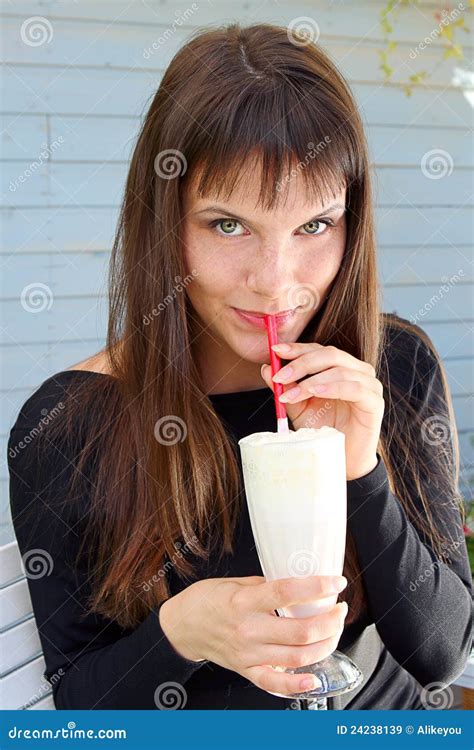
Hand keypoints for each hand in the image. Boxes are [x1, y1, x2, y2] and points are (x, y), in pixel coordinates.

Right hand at [158, 574, 347, 695]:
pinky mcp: (246, 670)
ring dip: (325, 644)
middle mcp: (248, 630)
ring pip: (297, 657)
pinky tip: (314, 677)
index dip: (317, 587)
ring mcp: (248, 654)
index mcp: (244, 601)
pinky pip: (275, 684)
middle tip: (339, 608)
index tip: (336, 582)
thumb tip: (296, 584)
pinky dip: (298, 684)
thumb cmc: (206, 600)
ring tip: (333, 630)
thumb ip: (266, 584)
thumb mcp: (234, 581)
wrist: (182, 626)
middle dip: (330, 620)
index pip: (287, 592)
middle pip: (300, 631)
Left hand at [260, 342, 384, 479]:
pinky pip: (354, 388)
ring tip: (292, 394)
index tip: (275, 350)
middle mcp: (358, 371)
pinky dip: (332, 387)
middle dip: (301, 363)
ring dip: (311, 380)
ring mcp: (370, 385)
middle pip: (330, 354)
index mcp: (342, 367)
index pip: (319, 349)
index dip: (297, 348)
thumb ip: (287, 387)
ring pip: (340, 370)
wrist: (342, 459)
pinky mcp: (375, 402)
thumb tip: (266, 368)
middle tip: (280, 377)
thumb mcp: (299, 407)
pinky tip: (316, 392)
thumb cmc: (323, 431)